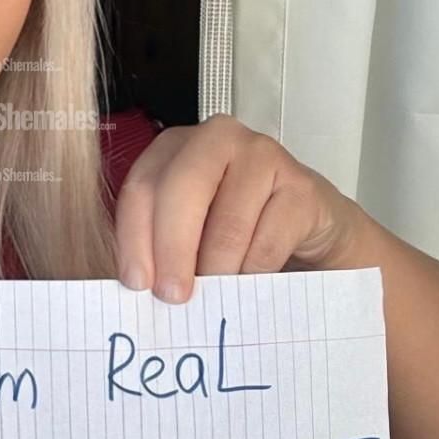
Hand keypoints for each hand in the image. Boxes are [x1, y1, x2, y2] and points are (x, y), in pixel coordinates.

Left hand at [115, 114, 361, 302]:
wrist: (304, 228)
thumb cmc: (237, 225)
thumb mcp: (189, 230)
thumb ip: (158, 246)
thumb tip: (140, 285)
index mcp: (176, 146)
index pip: (141, 187)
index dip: (134, 238)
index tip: (136, 282)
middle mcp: (217, 139)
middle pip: (181, 190)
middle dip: (172, 249)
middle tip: (172, 295)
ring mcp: (263, 156)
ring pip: (227, 223)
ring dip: (215, 271)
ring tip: (212, 299)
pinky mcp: (301, 187)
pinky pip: (267, 242)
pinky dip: (252, 275)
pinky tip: (248, 286)